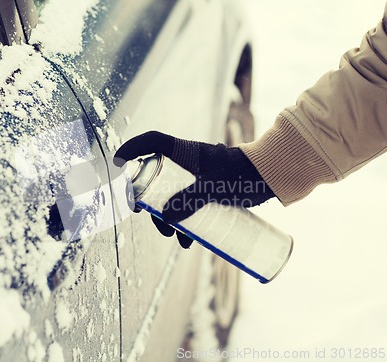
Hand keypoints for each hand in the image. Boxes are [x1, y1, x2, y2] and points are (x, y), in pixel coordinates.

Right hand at [114, 131, 274, 247]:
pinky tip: (191, 240)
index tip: (118, 161)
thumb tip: (167, 221)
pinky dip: (186, 221)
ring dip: (170, 219)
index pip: (153, 142)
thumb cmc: (244, 174)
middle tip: (152, 220)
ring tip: (179, 240)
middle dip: (153, 202)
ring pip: (173, 196)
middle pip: (159, 178)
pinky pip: (188, 204)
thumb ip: (190, 201)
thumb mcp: (215, 187)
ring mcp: (197, 177)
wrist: (271, 178)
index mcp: (186, 152)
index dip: (133, 148)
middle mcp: (188, 163)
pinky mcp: (208, 189)